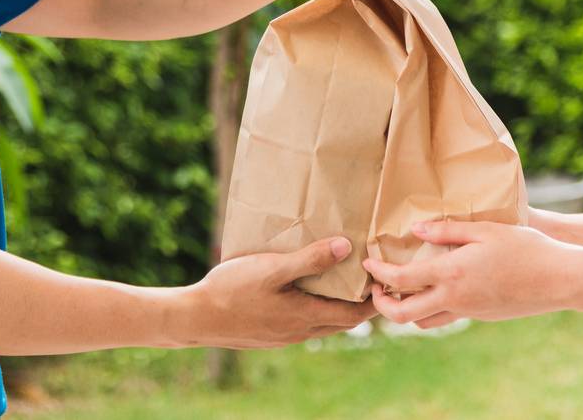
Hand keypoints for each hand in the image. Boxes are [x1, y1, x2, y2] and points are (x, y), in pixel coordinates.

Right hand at [177, 236, 374, 348]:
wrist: (196, 318)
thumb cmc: (233, 290)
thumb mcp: (272, 268)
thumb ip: (310, 259)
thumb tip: (346, 247)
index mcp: (306, 316)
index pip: (355, 314)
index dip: (374, 300)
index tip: (385, 279)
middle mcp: (300, 331)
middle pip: (343, 321)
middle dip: (361, 302)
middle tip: (370, 277)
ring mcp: (284, 336)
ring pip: (322, 322)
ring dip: (337, 305)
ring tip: (341, 278)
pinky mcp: (270, 334)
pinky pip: (303, 323)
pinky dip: (315, 308)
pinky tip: (304, 290)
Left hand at [362, 219, 579, 328]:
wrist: (560, 279)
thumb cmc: (525, 247)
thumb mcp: (485, 229)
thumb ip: (448, 229)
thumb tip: (416, 229)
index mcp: (451, 274)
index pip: (400, 280)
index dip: (377, 273)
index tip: (368, 262)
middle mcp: (455, 298)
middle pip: (403, 315)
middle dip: (382, 304)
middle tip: (375, 288)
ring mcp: (469, 311)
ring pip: (425, 321)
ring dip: (406, 309)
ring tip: (402, 289)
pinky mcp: (481, 316)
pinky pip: (448, 317)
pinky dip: (432, 307)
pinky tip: (438, 288)